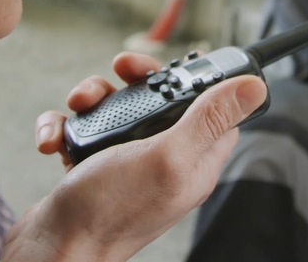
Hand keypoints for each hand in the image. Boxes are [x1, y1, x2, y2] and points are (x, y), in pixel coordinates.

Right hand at [5, 52, 267, 260]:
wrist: (55, 248)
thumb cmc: (111, 211)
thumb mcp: (167, 157)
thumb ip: (208, 119)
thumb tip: (253, 88)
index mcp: (194, 160)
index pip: (212, 108)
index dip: (199, 80)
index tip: (176, 64)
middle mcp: (163, 160)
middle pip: (159, 100)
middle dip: (134, 80)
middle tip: (120, 71)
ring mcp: (126, 163)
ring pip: (116, 109)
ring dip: (91, 100)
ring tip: (77, 107)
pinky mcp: (93, 166)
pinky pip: (81, 130)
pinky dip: (64, 128)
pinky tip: (54, 140)